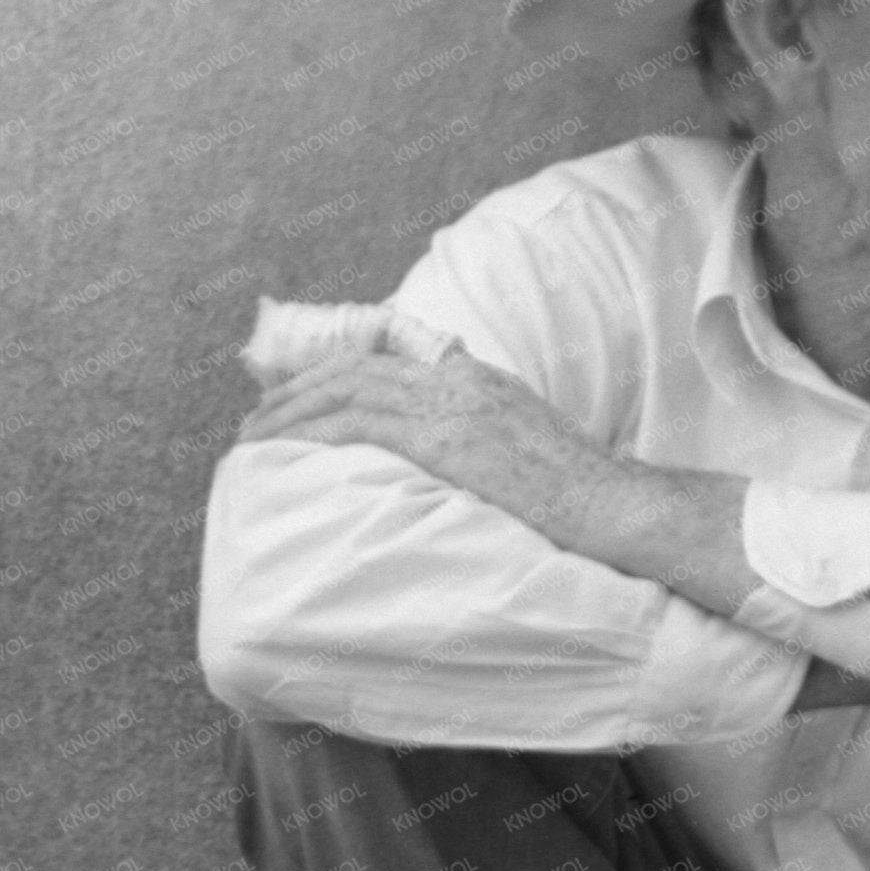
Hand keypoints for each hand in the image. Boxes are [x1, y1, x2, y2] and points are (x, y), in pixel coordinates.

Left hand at [237, 344, 616, 542]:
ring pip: (347, 389)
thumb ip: (480, 446)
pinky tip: (283, 451)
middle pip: (356, 368)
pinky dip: (313, 432)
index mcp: (475, 380)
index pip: (386, 360)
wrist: (617, 509)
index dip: (331, 375)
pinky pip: (359, 422)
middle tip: (255, 423)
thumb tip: (441, 473)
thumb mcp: (525, 455)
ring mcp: (453, 404)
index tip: (294, 398)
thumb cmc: (582, 502)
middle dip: (297, 392)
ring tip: (252, 440)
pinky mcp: (447, 437)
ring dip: (292, 412)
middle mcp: (458, 381)